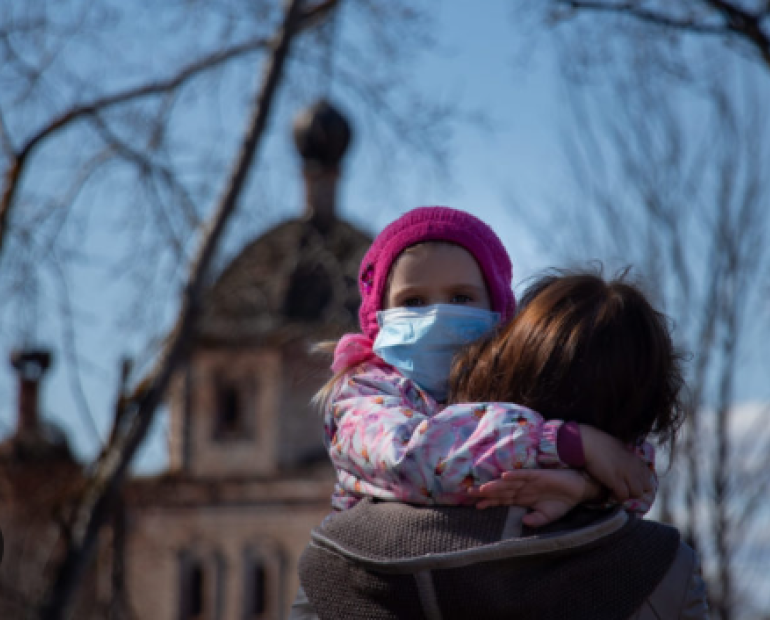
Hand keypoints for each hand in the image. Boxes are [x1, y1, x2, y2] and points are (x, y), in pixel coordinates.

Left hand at [468, 469, 592, 526]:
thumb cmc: (561, 502)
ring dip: (496, 484)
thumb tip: (524, 523)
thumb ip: (536, 520)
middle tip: (470, 493)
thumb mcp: (548, 516)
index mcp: (522, 498)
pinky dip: (515, 475)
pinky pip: (524, 474)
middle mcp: (522, 488)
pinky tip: (505, 475)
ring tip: (483, 487)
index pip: (502, 500)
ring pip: (508, 483)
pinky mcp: (538, 475)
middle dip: (486, 492)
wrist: (577, 490)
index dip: (489, 502)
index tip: (476, 506)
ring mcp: (529, 481)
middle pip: (501, 491)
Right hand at [579, 425, 653, 501]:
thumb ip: (625, 455)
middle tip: (625, 490)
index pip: (648, 475)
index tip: (632, 484)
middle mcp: (634, 467)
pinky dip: (618, 497)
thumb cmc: (598, 441)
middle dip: (637, 490)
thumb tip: (625, 460)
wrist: (587, 442)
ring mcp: (626, 474)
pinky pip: (623, 496)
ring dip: (628, 495)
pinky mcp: (616, 481)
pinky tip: (611, 494)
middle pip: (646, 487)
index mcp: (635, 458)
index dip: (641, 482)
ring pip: (637, 493)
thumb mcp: (618, 446)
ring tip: (618, 493)